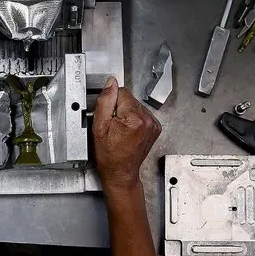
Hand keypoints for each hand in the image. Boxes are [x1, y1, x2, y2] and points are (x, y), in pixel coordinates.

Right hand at [93, 77, 161, 192]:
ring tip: (120, 130)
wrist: (120, 172)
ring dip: (127, 114)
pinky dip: (134, 119)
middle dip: (119, 108)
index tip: (109, 117)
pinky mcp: (155, 128)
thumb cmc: (109, 155)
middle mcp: (148, 120)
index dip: (111, 103)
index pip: (122, 92)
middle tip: (113, 126)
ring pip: (135, 105)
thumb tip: (111, 83)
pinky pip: (142, 114)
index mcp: (134, 118)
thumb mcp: (99, 127)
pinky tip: (128, 131)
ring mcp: (153, 124)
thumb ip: (105, 101)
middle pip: (130, 99)